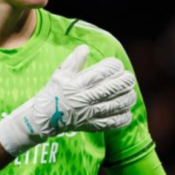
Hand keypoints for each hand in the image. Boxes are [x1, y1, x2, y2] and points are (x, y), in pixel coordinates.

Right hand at [0, 45, 135, 155]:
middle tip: (129, 78)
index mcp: (76, 85)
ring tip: (131, 94)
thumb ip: (74, 62)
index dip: (114, 67)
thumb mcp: (60, 75)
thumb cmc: (53, 94)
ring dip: (127, 99)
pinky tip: (127, 112)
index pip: (101, 73)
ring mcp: (88, 114)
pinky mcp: (91, 126)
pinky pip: (112, 123)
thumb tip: (85, 48)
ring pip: (115, 106)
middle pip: (111, 89)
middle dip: (125, 82)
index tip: (117, 65)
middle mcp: (83, 99)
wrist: (43, 119)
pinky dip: (122, 117)